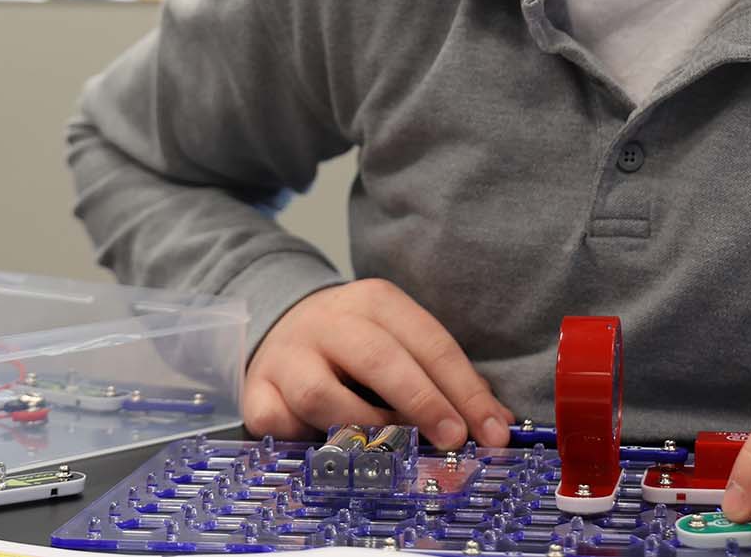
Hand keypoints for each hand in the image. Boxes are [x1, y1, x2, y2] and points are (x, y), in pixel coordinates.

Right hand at [242, 279, 514, 451]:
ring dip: (362, 426)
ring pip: (322, 393)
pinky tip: (326, 446)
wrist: (282, 324)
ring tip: (391, 448)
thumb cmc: (356, 343)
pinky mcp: (256, 390)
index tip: (492, 429)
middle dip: (423, 402)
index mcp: (377, 301)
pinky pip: (279, 422)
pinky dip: (304, 439)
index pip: (430, 343)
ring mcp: (289, 356)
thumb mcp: (400, 341)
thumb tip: (494, 422)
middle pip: (380, 359)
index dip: (465, 389)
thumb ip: (442, 378)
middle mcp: (331, 321)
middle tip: (453, 439)